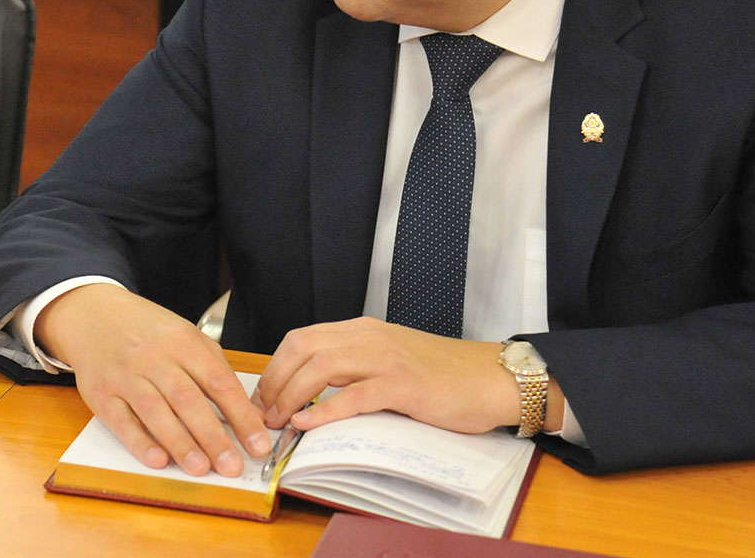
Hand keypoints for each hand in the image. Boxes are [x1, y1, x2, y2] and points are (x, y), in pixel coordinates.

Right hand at [36, 283, 270, 476]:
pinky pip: (121, 421)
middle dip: (213, 437)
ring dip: (180, 443)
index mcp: (182, 341)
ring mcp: (124, 375)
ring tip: (201, 469)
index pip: (218, 382)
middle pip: (188, 400)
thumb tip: (244, 415)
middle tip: (232, 467)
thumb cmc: (147, 331)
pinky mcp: (100, 394)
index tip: (258, 445)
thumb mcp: (185, 336)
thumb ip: (213, 370)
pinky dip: (140, 442)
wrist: (92, 315)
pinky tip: (158, 460)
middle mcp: (153, 357)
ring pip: (155, 411)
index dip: (241, 416)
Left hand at [252, 316, 526, 435]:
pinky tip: (308, 424)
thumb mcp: (389, 361)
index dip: (275, 368)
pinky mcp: (404, 386)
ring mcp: (386, 359)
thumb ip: (354, 369)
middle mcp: (369, 338)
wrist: (491, 378)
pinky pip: (354, 395)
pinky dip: (325, 409)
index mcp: (362, 330)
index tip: (262, 397)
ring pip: (321, 367)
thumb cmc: (442, 376)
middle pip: (302, 349)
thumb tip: (311, 394)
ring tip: (280, 422)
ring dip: (292, 396)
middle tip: (263, 414)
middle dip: (275, 382)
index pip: (301, 339)